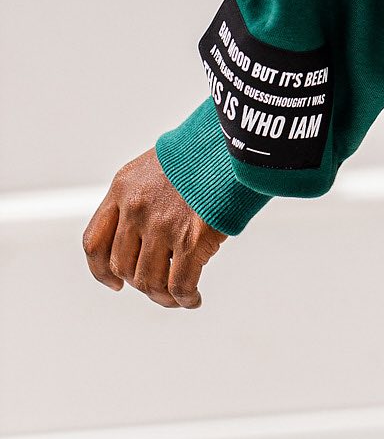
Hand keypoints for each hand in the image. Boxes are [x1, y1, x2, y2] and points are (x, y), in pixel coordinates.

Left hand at [82, 148, 226, 308]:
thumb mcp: (158, 164)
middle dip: (140, 284)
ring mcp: (162, 225)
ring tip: (177, 299)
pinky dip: (185, 299)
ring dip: (162, 297)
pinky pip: (180, 285)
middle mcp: (136, 208)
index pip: (94, 242)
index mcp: (123, 188)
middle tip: (159, 289)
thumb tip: (145, 236)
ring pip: (149, 281)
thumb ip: (143, 196)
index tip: (115, 283)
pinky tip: (194, 299)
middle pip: (123, 266)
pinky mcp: (192, 239)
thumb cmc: (203, 150)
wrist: (233, 139)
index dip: (101, 271)